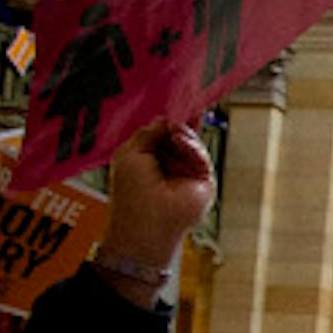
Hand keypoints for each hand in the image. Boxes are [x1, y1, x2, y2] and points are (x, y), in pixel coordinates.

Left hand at [99, 119, 215, 267]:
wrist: (147, 225)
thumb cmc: (131, 196)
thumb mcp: (130, 153)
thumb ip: (148, 133)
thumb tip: (165, 119)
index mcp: (147, 160)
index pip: (159, 135)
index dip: (163, 123)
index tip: (167, 107)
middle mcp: (168, 166)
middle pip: (178, 135)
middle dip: (174, 127)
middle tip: (169, 125)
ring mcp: (185, 174)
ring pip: (192, 142)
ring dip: (183, 135)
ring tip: (174, 138)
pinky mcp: (202, 182)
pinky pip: (202, 155)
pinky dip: (192, 146)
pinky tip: (182, 145)